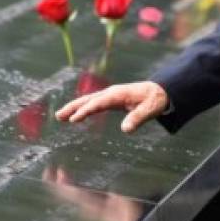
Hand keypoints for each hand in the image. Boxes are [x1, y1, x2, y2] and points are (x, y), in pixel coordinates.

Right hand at [54, 81, 169, 132]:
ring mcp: (110, 95)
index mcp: (118, 94)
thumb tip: (125, 129)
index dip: (85, 111)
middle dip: (73, 107)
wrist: (160, 90)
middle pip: (88, 100)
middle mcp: (111, 93)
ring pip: (88, 101)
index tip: (74, 119)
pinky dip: (83, 108)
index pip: (98, 103)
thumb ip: (137, 118)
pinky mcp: (111, 100)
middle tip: (59, 116)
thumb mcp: (149, 110)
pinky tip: (76, 115)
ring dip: (74, 108)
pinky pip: (94, 103)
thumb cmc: (155, 100)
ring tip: (60, 116)